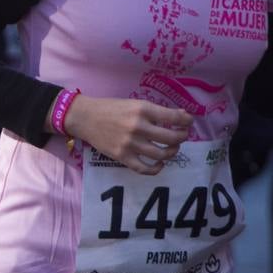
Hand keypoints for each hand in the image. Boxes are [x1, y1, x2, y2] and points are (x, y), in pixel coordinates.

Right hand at [62, 96, 191, 175]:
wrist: (84, 117)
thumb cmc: (109, 108)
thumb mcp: (133, 103)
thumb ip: (155, 110)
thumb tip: (181, 114)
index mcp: (141, 109)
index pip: (174, 117)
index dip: (186, 120)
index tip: (188, 122)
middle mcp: (138, 127)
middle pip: (171, 138)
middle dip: (182, 137)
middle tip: (182, 135)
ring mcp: (130, 143)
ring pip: (162, 154)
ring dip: (172, 152)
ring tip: (171, 148)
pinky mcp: (122, 156)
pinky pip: (145, 169)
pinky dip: (156, 168)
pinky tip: (159, 163)